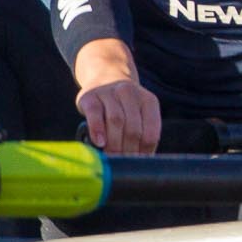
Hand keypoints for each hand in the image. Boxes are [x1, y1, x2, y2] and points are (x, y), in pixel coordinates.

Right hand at [73, 39, 161, 153]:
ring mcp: (109, 93)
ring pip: (116, 121)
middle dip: (128, 150)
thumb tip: (140, 163)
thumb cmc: (124, 105)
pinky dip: (98, 129)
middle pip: (133, 128)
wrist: (104, 76)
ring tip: (111, 158)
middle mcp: (130, 93)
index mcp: (148, 101)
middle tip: (122, 165)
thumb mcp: (138, 113)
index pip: (151, 131)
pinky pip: (95, 114)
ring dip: (114, 143)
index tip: (137, 164)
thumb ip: (141, 133)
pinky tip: (99, 143)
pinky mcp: (90, 96)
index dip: (145, 150)